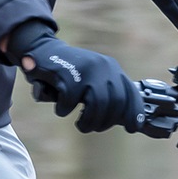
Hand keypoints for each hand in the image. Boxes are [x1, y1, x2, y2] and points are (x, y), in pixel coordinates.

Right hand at [15, 30, 136, 131]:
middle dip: (105, 122)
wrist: (43, 49)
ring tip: (82, 125)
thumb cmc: (70, 71)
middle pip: (115, 103)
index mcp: (112, 68)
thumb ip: (107, 92)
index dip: (134, 113)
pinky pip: (70, 102)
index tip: (132, 128)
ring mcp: (86, 70)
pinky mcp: (68, 74)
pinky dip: (65, 110)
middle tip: (94, 127)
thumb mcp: (94, 77)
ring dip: (89, 121)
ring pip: (97, 104)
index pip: (130, 92)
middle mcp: (103, 67)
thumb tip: (122, 119)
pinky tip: (61, 108)